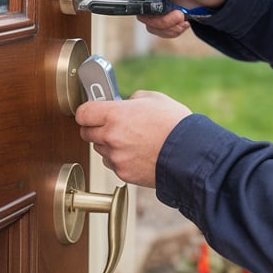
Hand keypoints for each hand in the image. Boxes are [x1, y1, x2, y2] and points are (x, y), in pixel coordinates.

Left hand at [76, 90, 191, 187]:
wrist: (190, 153)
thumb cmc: (175, 124)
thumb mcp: (154, 99)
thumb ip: (132, 100)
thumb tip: (124, 104)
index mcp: (115, 115)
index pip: (82, 114)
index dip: (86, 112)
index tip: (91, 112)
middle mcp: (111, 137)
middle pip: (86, 133)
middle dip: (96, 128)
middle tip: (110, 124)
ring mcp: (117, 157)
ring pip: (100, 150)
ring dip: (109, 144)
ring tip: (131, 140)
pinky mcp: (124, 173)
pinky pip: (114, 164)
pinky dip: (121, 159)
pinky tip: (137, 153)